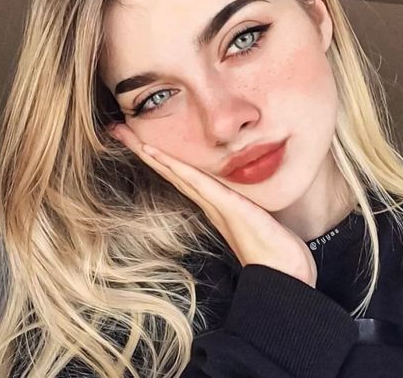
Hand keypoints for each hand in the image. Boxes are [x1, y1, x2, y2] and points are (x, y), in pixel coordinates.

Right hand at [108, 123, 317, 287]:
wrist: (284, 273)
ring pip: (176, 171)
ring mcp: (215, 204)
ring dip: (150, 152)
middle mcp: (208, 202)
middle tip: (117, 129)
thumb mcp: (257, 214)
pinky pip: (196, 181)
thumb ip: (246, 203)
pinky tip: (156, 153)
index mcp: (214, 202)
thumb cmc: (274, 247)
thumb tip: (242, 194)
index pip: (180, 173)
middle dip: (143, 148)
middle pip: (169, 169)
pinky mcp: (227, 205)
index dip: (158, 155)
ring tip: (126, 134)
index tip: (137, 137)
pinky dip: (175, 166)